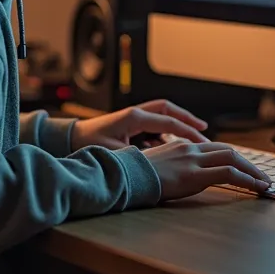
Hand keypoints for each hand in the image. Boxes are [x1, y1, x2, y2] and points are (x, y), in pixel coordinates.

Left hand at [70, 100, 208, 151]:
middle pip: (168, 110)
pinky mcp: (129, 124)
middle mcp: (135, 113)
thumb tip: (158, 164)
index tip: (202, 140)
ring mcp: (132, 117)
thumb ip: (137, 157)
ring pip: (162, 115)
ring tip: (193, 136)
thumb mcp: (115, 154)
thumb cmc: (90, 145)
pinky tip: (170, 145)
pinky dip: (165, 131)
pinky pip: (153, 123)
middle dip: (186, 119)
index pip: (168, 122)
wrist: (70, 138)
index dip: (187, 131)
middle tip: (203, 130)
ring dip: (177, 123)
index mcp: (134, 117)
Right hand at [143, 140, 271, 200]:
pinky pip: (228, 175)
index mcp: (181, 145)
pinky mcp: (194, 175)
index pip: (215, 148)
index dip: (233, 158)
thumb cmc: (134, 176)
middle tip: (261, 176)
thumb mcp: (155, 167)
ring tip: (265, 183)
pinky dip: (247, 180)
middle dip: (248, 164)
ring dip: (252, 171)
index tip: (244, 169)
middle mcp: (190, 149)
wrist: (124, 177)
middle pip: (228, 151)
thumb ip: (171, 167)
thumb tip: (176, 177)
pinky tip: (257, 188)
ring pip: (233, 159)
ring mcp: (193, 160)